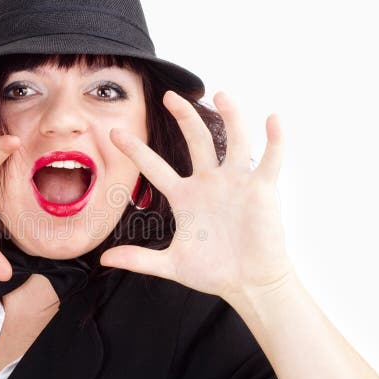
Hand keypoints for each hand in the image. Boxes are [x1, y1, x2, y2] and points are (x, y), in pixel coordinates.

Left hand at [99, 90, 293, 305]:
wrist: (249, 283)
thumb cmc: (214, 272)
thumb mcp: (172, 264)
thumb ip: (139, 259)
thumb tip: (103, 259)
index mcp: (184, 196)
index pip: (155, 167)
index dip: (135, 150)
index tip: (114, 132)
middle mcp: (209, 182)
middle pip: (195, 140)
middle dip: (183, 117)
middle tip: (169, 95)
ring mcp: (236, 183)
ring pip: (233, 141)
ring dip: (230, 117)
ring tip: (221, 95)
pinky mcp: (261, 190)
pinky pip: (269, 160)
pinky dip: (274, 140)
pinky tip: (272, 119)